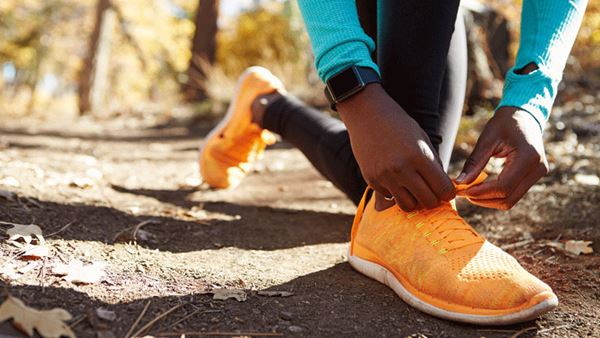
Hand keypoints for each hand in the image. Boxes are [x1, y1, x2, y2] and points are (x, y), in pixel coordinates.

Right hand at [338, 83, 454, 210]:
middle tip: (432, 192)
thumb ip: (434, 165)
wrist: (366, 114)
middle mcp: (402, 168)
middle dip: (433, 199)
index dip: (448, 193)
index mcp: (419, 156)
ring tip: (414, 189)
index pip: (443, 189)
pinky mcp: (371, 180)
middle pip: (427, 201)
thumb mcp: (422, 139)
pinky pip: (390, 197)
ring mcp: (384, 176)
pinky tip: (395, 178)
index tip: (446, 191)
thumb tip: (444, 190)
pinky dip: (395, 192)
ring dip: (414, 200)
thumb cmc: (399, 124)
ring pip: (408, 206)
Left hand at [456, 107, 548, 209]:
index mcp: (528, 157)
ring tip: (470, 190)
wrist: (524, 115)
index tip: (462, 191)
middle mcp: (537, 169)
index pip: (503, 187)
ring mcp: (538, 174)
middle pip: (508, 199)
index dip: (481, 192)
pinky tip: (481, 187)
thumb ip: (474, 162)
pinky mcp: (534, 176)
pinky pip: (513, 193)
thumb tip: (460, 183)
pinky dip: (495, 194)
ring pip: (511, 200)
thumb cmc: (505, 123)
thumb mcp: (487, 139)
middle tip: (463, 192)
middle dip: (483, 199)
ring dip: (488, 200)